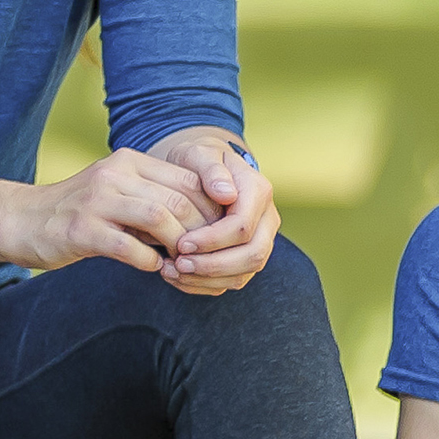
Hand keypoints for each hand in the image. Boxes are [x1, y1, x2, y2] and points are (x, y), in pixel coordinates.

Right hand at [0, 149, 219, 275]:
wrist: (20, 220)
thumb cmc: (78, 212)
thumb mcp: (118, 192)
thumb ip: (155, 197)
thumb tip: (208, 221)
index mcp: (129, 161)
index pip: (188, 179)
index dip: (211, 210)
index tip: (218, 234)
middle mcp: (114, 174)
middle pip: (179, 200)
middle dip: (201, 233)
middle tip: (205, 255)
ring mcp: (96, 201)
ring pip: (159, 218)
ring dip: (178, 246)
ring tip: (182, 263)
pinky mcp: (81, 230)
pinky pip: (130, 247)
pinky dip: (150, 261)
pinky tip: (154, 268)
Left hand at [153, 131, 275, 293]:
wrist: (201, 169)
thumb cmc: (197, 161)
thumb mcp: (199, 154)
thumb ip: (211, 170)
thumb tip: (227, 194)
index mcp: (258, 191)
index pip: (242, 227)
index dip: (212, 240)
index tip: (180, 243)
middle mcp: (266, 219)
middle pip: (252, 255)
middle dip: (213, 265)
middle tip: (177, 265)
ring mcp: (260, 240)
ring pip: (244, 273)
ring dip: (207, 279)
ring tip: (172, 272)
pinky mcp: (246, 257)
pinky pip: (232, 280)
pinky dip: (204, 285)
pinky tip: (177, 278)